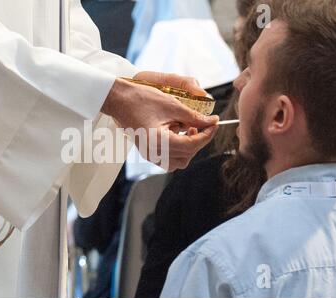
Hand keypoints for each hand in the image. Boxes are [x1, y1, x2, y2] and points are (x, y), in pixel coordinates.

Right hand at [102, 72, 218, 170]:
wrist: (120, 99)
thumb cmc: (142, 99)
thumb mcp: (172, 105)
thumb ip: (194, 117)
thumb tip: (212, 122)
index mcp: (158, 142)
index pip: (191, 145)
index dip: (207, 134)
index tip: (215, 122)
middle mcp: (153, 153)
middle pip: (187, 156)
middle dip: (199, 140)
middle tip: (203, 124)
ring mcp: (150, 154)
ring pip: (179, 161)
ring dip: (189, 148)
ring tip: (189, 129)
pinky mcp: (148, 152)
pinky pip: (169, 158)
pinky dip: (179, 149)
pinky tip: (178, 133)